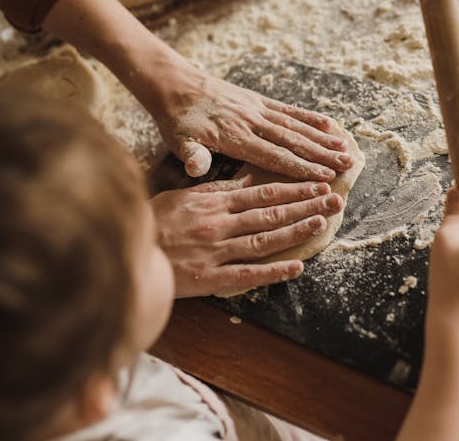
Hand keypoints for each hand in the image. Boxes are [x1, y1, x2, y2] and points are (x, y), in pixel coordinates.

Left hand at [42, 0, 351, 181]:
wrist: (174, 83)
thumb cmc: (175, 119)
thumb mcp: (177, 140)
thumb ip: (191, 155)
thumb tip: (195, 169)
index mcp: (235, 136)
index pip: (274, 156)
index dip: (301, 168)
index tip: (324, 178)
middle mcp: (252, 121)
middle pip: (293, 141)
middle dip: (321, 155)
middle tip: (346, 167)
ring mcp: (257, 109)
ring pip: (296, 126)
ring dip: (322, 139)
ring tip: (345, 150)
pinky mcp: (258, 100)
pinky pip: (289, 110)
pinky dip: (309, 118)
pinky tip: (328, 125)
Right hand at [151, 176, 343, 297]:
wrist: (124, 251)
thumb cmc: (152, 222)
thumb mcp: (181, 196)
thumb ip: (213, 189)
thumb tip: (242, 180)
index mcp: (213, 201)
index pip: (261, 192)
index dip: (293, 187)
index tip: (316, 182)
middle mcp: (219, 223)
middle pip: (271, 212)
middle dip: (306, 204)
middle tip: (334, 198)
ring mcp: (217, 251)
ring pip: (265, 239)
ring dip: (297, 230)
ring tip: (323, 222)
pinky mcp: (210, 277)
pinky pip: (248, 274)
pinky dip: (274, 271)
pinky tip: (297, 267)